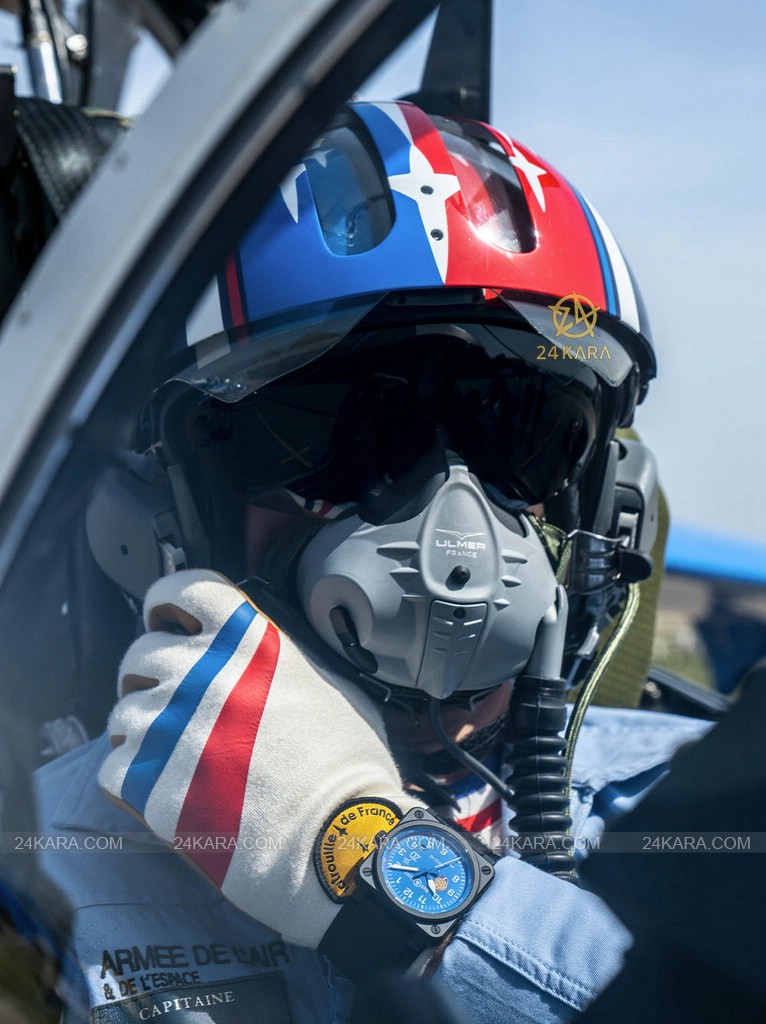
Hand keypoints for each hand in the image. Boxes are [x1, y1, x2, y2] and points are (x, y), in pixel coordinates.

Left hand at [98, 569, 420, 947]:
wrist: (337, 838)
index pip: (184, 589)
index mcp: (249, 641)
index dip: (166, 602)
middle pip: (141, 652)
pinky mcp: (148, 782)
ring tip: (176, 758)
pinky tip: (164, 791)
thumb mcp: (331, 684)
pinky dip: (131, 778)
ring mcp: (170, 725)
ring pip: (124, 711)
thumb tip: (268, 656)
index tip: (166, 618)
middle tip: (173, 703)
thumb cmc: (347, 767)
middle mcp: (202, 672)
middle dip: (150, 675)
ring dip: (142, 729)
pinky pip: (113, 766)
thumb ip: (286, 658)